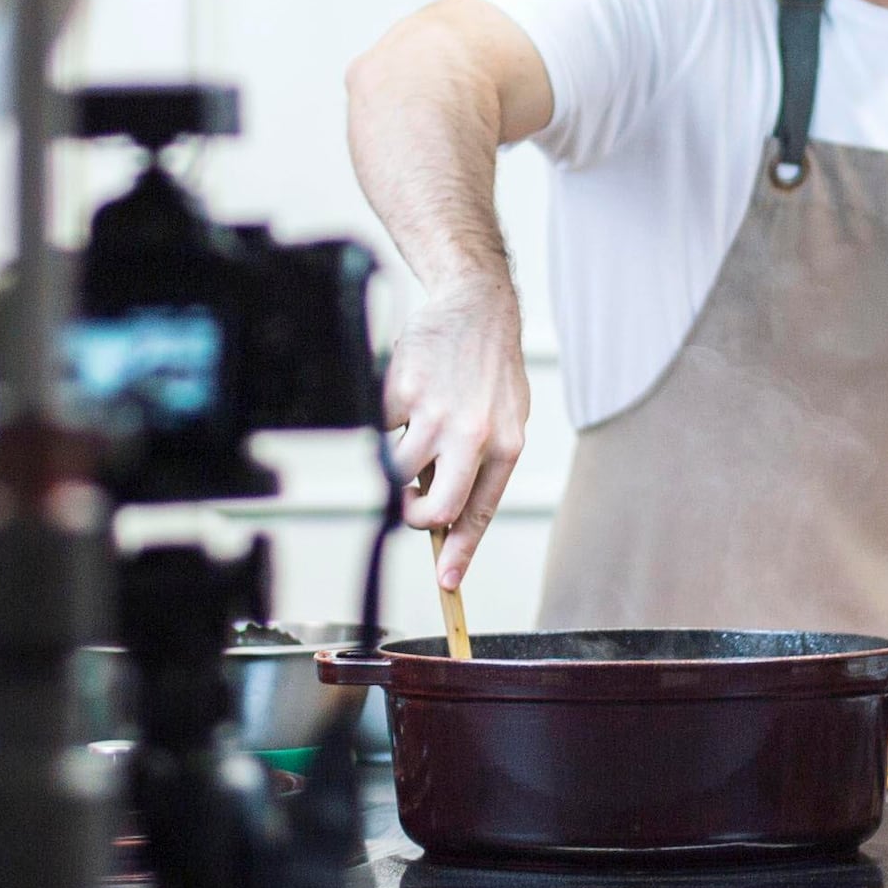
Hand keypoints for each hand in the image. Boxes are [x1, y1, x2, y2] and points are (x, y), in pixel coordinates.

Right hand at [384, 280, 531, 584]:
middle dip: (417, 518)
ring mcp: (435, 413)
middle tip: (410, 508)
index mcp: (505, 445)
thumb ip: (482, 464)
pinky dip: (391, 420)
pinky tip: (412, 392)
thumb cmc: (490, 369)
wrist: (475, 306)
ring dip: (398, 465)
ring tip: (416, 433)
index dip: (461, 552)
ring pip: (398, 471)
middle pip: (437, 507)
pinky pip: (382, 429)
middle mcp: (472, 434)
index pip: (479, 512)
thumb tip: (449, 515)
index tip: (448, 582)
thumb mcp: (505, 419)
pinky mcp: (401, 392)